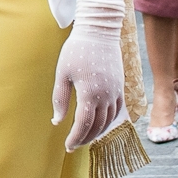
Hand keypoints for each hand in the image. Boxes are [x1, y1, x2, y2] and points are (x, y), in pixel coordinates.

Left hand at [50, 0, 128, 151]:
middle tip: (73, 145)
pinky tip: (99, 124)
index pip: (83, 125)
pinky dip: (108, 122)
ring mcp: (116, 92)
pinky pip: (117, 111)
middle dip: (85, 138)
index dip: (75, 138)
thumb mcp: (62, 74)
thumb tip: (57, 122)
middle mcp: (106, 96)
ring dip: (97, 132)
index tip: (67, 146)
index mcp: (89, 93)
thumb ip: (60, 100)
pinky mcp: (120, 87)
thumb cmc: (76, 50)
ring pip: (109, 121)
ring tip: (84, 137)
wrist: (99, 31)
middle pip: (97, 126)